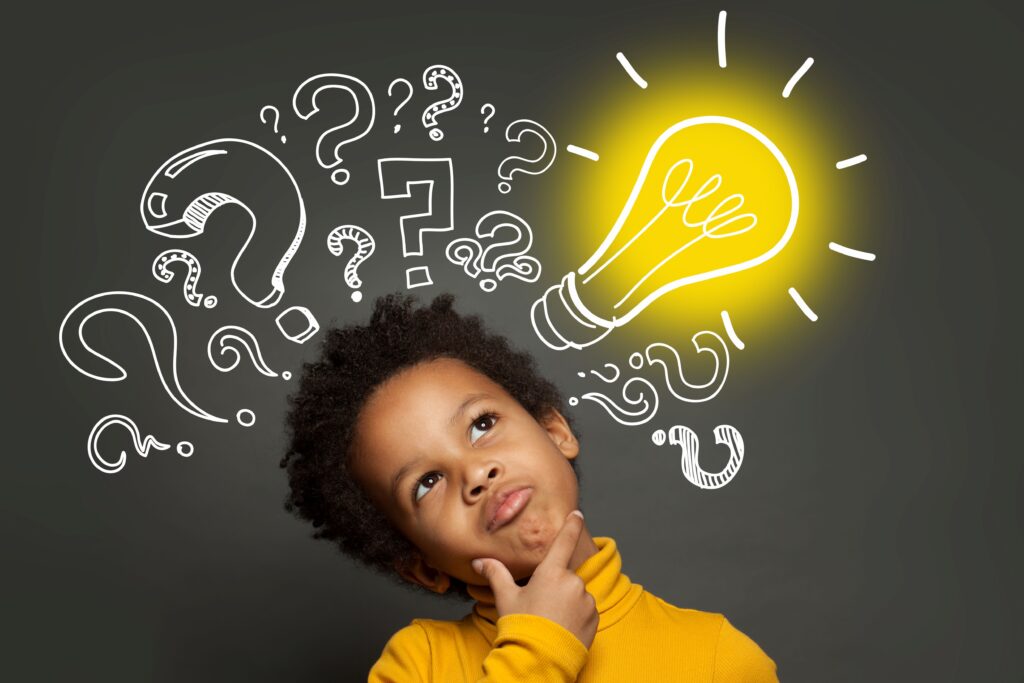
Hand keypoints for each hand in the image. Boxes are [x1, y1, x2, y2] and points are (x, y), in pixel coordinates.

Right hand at [472, 510, 597, 648]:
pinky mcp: (594, 617)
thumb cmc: (521, 626)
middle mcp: (572, 582)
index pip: (564, 542)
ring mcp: (586, 600)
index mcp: (551, 572)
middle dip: (555, 586)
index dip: (571, 526)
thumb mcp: (506, 598)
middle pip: (565, 576)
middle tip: (540, 606)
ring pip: (576, 593)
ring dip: (567, 601)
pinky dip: (576, 615)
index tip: (577, 514)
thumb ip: (496, 574)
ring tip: (551, 620)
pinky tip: (562, 627)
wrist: (539, 660)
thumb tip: (479, 561)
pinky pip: (586, 609)